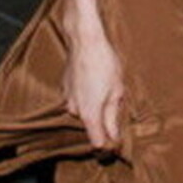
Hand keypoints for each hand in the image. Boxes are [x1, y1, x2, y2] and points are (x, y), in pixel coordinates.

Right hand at [63, 30, 123, 148]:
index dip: (108, 142)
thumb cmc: (104, 64)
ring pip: (84, 110)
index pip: (96, 142)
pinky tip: (96, 80)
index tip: (117, 139)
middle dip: (103, 118)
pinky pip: (78, 99)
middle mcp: (75, 110)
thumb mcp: (116, 91)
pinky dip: (87, 94)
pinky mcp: (65, 88)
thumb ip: (113, 116)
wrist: (84, 40)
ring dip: (95, 104)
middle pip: (91, 125)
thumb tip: (114, 136)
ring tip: (106, 86)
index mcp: (89, 114)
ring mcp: (67, 99)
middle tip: (116, 100)